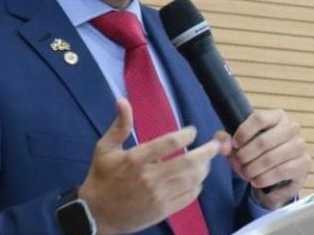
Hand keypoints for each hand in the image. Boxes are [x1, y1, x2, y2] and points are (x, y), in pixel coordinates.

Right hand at [78, 98, 228, 234]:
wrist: (96, 213)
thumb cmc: (101, 177)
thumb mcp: (105, 148)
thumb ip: (119, 125)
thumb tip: (122, 100)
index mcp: (136, 159)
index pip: (169, 143)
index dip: (186, 135)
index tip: (192, 131)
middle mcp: (150, 177)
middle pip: (187, 163)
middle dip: (206, 152)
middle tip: (216, 144)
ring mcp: (158, 196)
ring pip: (191, 180)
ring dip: (204, 168)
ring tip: (208, 160)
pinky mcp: (162, 211)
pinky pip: (187, 197)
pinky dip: (197, 187)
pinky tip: (197, 179)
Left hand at [228, 109, 311, 209]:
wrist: (275, 168)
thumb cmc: (254, 148)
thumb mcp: (238, 140)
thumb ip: (224, 138)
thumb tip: (224, 146)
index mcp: (276, 115)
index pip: (259, 119)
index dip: (243, 132)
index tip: (234, 144)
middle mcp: (291, 127)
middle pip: (264, 141)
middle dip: (246, 155)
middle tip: (237, 163)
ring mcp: (300, 145)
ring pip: (272, 158)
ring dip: (254, 169)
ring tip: (245, 173)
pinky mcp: (304, 163)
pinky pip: (282, 172)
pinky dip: (265, 179)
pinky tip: (256, 181)